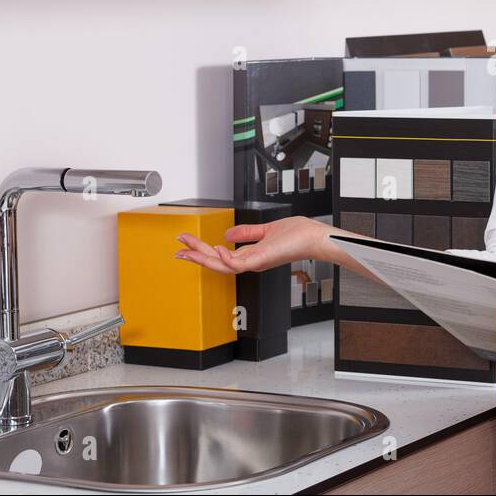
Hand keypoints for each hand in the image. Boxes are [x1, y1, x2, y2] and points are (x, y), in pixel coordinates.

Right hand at [175, 215, 323, 273]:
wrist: (316, 237)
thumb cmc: (300, 235)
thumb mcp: (267, 231)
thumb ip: (247, 232)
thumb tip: (227, 233)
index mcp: (251, 255)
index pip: (220, 255)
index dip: (201, 249)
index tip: (185, 241)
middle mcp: (251, 262)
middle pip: (216, 262)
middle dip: (195, 254)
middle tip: (178, 246)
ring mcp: (256, 262)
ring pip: (222, 265)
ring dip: (203, 257)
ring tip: (188, 248)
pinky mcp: (262, 260)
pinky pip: (238, 263)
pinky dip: (225, 258)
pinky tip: (216, 248)